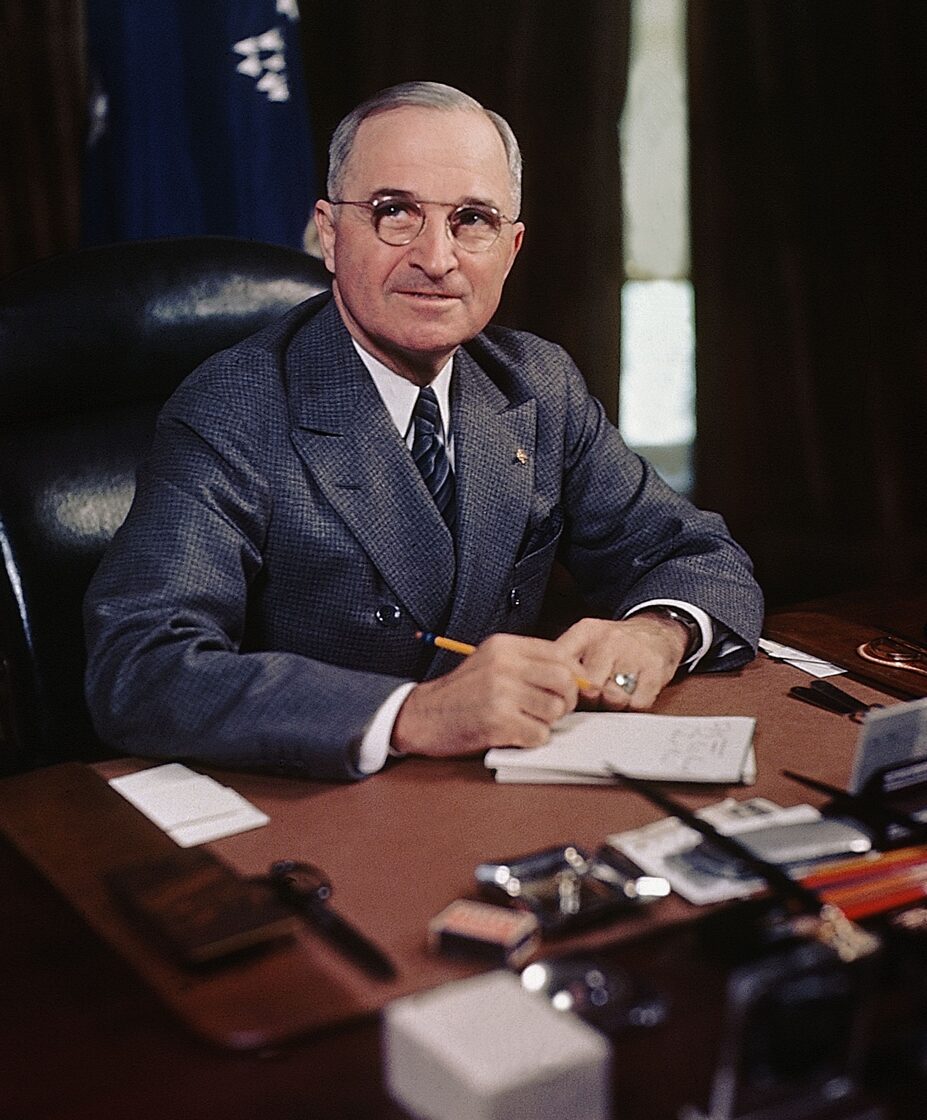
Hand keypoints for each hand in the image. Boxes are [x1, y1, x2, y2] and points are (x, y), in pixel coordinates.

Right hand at [390, 633, 584, 756]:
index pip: (559, 653)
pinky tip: (516, 734)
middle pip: (564, 680)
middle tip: (554, 709)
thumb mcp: (490, 662)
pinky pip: (539, 734)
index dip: (573, 674)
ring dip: (547, 722)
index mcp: (504, 646)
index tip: (570, 688)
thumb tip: (572, 675)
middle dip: (567, 699)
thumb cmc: (460, 693)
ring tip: (527, 721)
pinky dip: (533, 739)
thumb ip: (526, 663)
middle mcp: (503, 666)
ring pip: (555, 709)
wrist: (423, 716)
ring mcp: (500, 693)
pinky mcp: (497, 722)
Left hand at [554, 614, 689, 710]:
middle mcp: (610, 641)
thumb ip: (562, 658)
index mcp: (587, 632)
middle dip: (585, 701)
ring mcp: (634, 656)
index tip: (558, 695)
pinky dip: (630, 709)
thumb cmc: (615, 643)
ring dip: (608, 706)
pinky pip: (636, 704)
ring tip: (607, 701)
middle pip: (588, 685)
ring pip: (612, 697)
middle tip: (586, 704)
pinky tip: (627, 700)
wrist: (657, 631)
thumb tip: (541, 686)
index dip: (558, 685)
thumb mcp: (584, 638)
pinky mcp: (655, 673)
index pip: (562, 661)